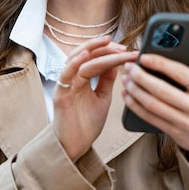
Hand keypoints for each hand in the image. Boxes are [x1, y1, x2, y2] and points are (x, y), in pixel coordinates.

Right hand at [52, 36, 137, 161]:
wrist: (74, 146)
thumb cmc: (86, 123)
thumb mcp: (103, 98)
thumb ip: (107, 80)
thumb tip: (116, 62)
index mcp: (83, 77)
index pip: (96, 57)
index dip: (110, 51)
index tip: (128, 50)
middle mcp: (73, 77)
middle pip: (86, 54)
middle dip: (104, 47)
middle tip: (123, 47)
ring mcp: (65, 85)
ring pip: (76, 59)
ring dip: (91, 49)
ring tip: (107, 42)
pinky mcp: (60, 95)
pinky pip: (65, 75)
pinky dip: (74, 64)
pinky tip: (85, 56)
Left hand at [121, 38, 188, 175]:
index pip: (181, 74)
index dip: (160, 64)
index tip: (144, 56)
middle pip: (162, 91)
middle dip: (141, 77)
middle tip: (129, 66)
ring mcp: (185, 123)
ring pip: (153, 105)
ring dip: (135, 91)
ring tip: (126, 78)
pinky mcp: (174, 132)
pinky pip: (150, 118)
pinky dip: (135, 106)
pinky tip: (127, 95)